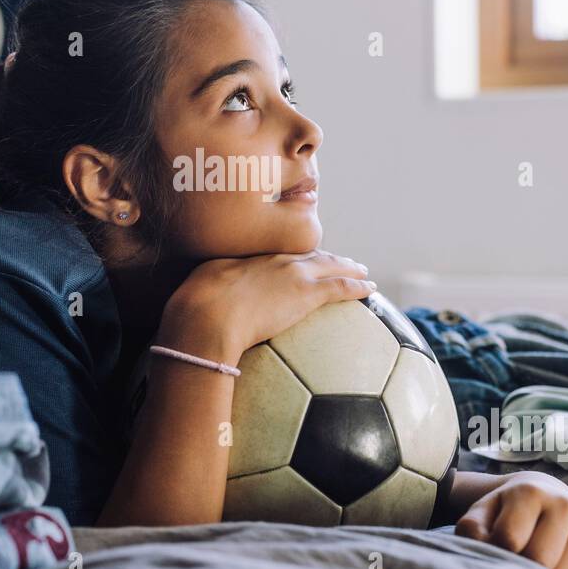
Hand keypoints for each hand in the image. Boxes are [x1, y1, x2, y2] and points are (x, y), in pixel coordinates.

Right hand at [158, 249, 376, 366]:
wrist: (207, 315)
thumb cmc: (197, 306)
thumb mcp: (202, 288)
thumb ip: (213, 288)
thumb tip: (207, 300)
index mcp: (252, 256)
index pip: (283, 253)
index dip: (299, 255)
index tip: (307, 258)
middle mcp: (275, 260)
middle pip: (311, 255)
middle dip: (330, 258)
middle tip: (346, 261)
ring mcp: (293, 274)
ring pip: (331, 267)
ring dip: (349, 268)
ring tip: (363, 272)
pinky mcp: (306, 294)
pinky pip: (341, 288)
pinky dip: (358, 287)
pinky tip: (370, 290)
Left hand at [454, 470, 567, 568]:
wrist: (543, 494)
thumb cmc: (505, 511)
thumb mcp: (482, 514)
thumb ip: (472, 529)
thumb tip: (483, 547)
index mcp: (529, 492)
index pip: (509, 540)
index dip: (496, 552)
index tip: (493, 549)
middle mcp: (563, 503)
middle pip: (539, 560)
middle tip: (514, 562)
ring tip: (533, 560)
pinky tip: (555, 560)